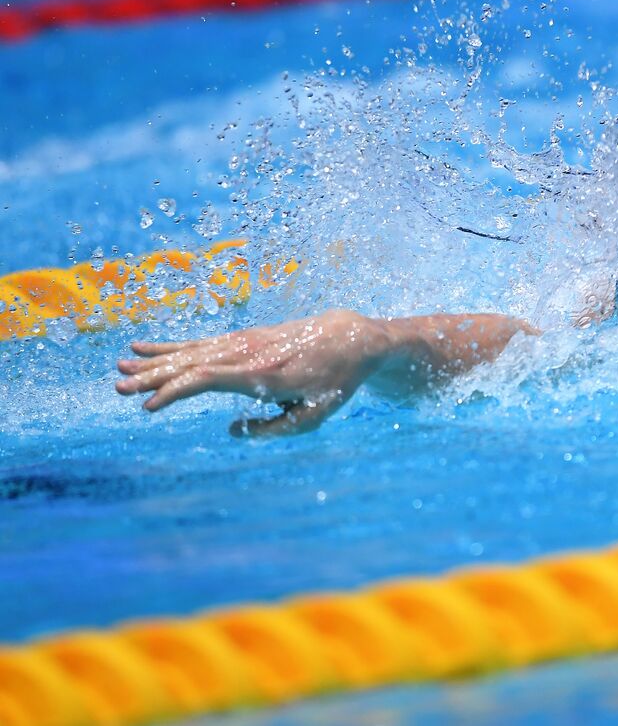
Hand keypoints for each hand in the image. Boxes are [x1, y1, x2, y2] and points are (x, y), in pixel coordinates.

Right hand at [116, 309, 390, 435]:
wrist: (350, 338)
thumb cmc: (333, 383)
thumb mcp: (313, 417)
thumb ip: (272, 429)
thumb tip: (231, 431)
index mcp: (263, 375)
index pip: (208, 380)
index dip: (176, 392)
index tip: (149, 407)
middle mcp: (248, 354)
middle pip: (190, 363)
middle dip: (152, 377)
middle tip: (116, 388)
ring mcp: (244, 342)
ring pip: (190, 351)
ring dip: (154, 361)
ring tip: (119, 367)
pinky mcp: (242, 338)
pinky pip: (200, 343)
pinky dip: (171, 346)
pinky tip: (144, 348)